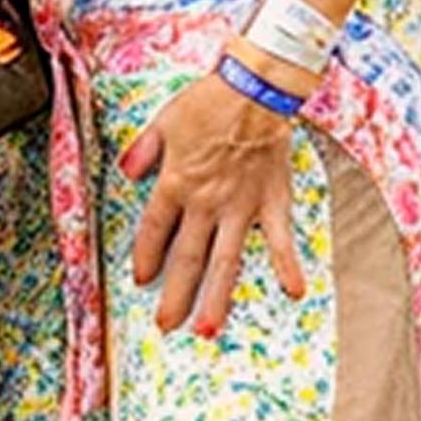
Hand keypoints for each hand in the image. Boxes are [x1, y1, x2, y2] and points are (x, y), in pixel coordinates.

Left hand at [118, 67, 307, 339]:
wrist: (256, 90)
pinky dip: (288, 266)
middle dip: (175, 295)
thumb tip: (126, 172)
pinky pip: (280, 240)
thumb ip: (144, 151)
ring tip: (208, 330)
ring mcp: (241, 207)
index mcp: (175, 183)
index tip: (141, 281)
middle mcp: (205, 203)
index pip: (155, 230)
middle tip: (166, 326)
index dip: (146, 257)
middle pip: (187, 258)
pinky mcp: (272, 202)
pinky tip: (294, 293)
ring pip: (225, 261)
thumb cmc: (209, 102)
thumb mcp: (164, 121)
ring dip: (216, 298)